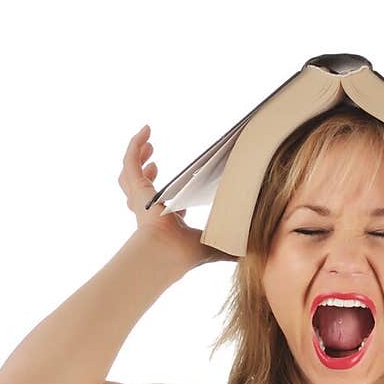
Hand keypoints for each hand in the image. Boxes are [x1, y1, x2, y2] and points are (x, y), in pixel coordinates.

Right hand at [118, 124, 226, 269]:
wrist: (167, 252)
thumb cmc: (186, 253)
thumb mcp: (214, 246)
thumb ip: (230, 247)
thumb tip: (253, 252)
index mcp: (165, 225)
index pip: (164, 212)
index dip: (171, 204)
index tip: (181, 204)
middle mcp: (149, 212)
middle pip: (140, 190)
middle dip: (146, 175)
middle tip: (155, 164)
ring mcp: (140, 199)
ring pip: (129, 175)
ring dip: (137, 158)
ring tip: (148, 145)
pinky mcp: (137, 188)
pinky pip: (130, 161)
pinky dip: (136, 144)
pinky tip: (147, 130)